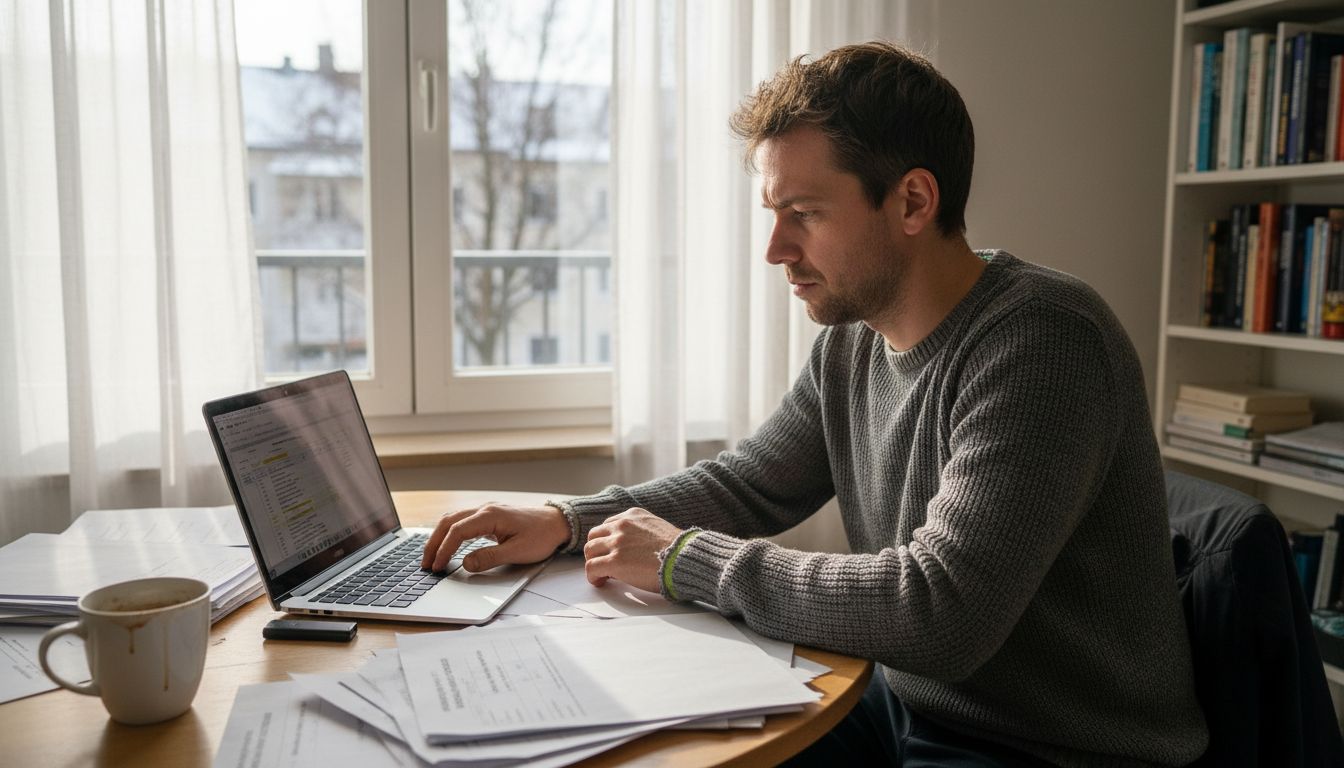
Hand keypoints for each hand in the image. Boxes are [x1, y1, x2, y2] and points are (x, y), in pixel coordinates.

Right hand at [420, 503, 570, 572]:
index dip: (444, 550)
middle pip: (448, 522)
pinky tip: (446, 545)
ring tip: (432, 557)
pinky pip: (461, 521)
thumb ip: (490, 558)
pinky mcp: (488, 516)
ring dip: (439, 537)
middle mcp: (485, 509)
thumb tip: (465, 564)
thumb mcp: (517, 552)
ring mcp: (486, 511)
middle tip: (426, 564)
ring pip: (452, 519)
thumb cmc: (541, 536)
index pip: (457, 531)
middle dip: (434, 543)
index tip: (437, 567)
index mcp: (490, 515)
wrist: (558, 523)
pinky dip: (449, 533)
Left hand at [583, 508, 682, 593]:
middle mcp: (622, 525)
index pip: (608, 525)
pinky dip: (592, 576)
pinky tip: (600, 582)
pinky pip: (591, 567)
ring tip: (601, 574)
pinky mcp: (615, 561)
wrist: (685, 559)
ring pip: (590, 550)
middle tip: (603, 563)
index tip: (611, 552)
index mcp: (633, 515)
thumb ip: (642, 533)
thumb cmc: (679, 550)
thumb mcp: (658, 529)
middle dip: (597, 550)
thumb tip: (634, 550)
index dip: (607, 541)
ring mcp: (617, 542)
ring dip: (593, 562)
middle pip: (594, 536)